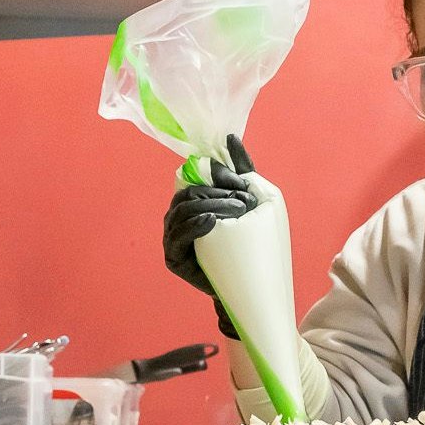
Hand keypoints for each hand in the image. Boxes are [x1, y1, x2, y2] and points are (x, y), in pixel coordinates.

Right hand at [162, 136, 257, 337]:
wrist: (248, 286)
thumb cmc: (250, 243)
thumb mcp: (251, 200)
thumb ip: (241, 169)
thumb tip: (231, 138)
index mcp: (192, 200)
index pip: (196, 176)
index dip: (219, 176)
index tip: (245, 185)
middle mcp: (178, 216)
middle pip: (189, 192)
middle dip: (218, 193)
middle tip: (246, 203)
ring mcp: (173, 236)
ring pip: (183, 209)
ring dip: (212, 206)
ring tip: (238, 213)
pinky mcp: (173, 257)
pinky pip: (178, 235)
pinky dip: (196, 225)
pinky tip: (213, 222)